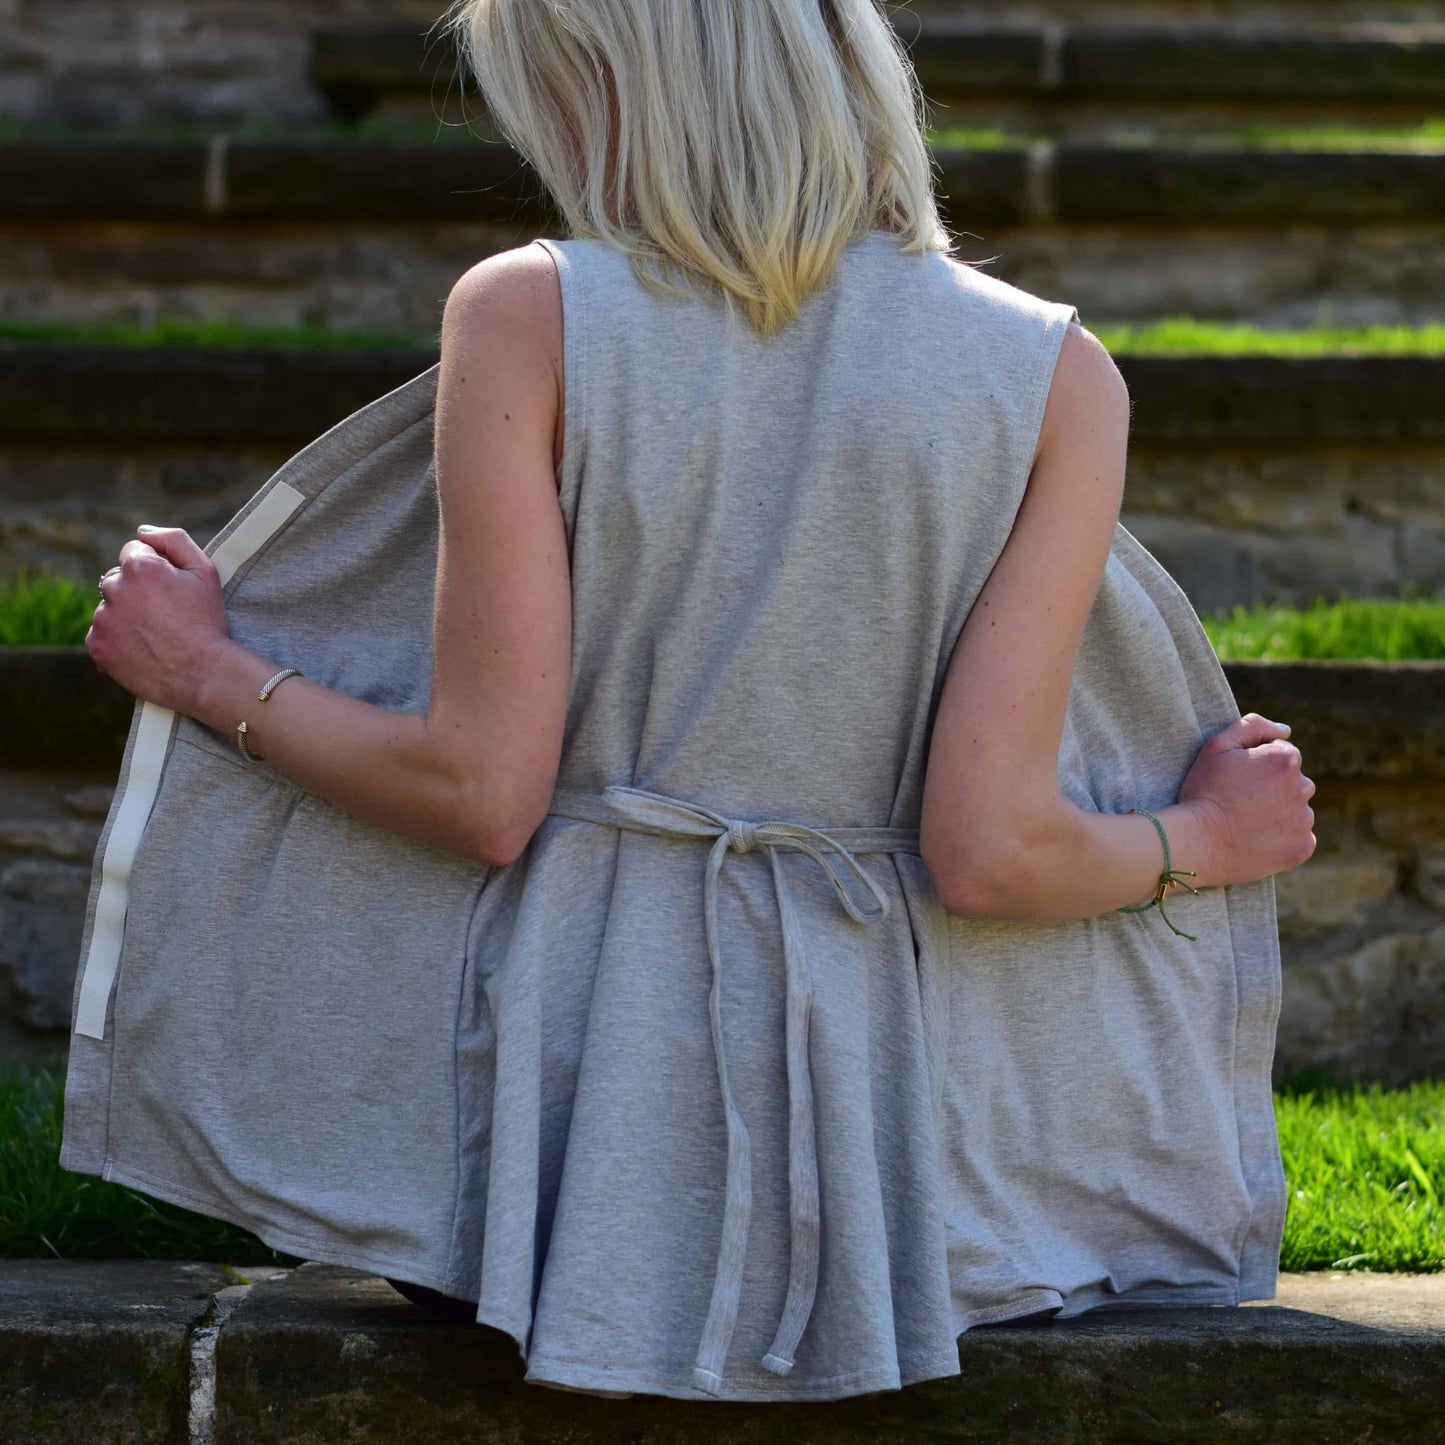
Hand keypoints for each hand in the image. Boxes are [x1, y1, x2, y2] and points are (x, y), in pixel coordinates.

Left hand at [87, 524, 231, 716]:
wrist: (202, 673)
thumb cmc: (207, 621)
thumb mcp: (205, 572)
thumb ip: (174, 540)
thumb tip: (142, 531)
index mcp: (138, 567)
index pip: (134, 552)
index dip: (157, 570)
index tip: (172, 591)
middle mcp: (113, 588)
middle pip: (118, 579)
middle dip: (137, 591)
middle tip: (165, 615)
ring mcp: (102, 619)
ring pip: (110, 607)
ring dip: (126, 615)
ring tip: (155, 635)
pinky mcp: (97, 646)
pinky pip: (101, 635)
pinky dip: (117, 640)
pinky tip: (142, 649)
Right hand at [1176, 713, 1316, 888]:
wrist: (1197, 841)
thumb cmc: (1204, 791)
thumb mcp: (1217, 747)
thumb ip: (1253, 726)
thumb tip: (1285, 730)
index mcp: (1285, 759)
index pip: (1280, 754)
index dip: (1255, 765)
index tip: (1235, 780)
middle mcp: (1303, 787)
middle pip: (1292, 782)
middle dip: (1271, 788)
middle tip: (1239, 802)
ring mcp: (1304, 820)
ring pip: (1295, 810)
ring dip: (1278, 813)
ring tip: (1246, 823)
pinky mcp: (1302, 847)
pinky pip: (1299, 838)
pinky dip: (1283, 838)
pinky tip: (1257, 839)